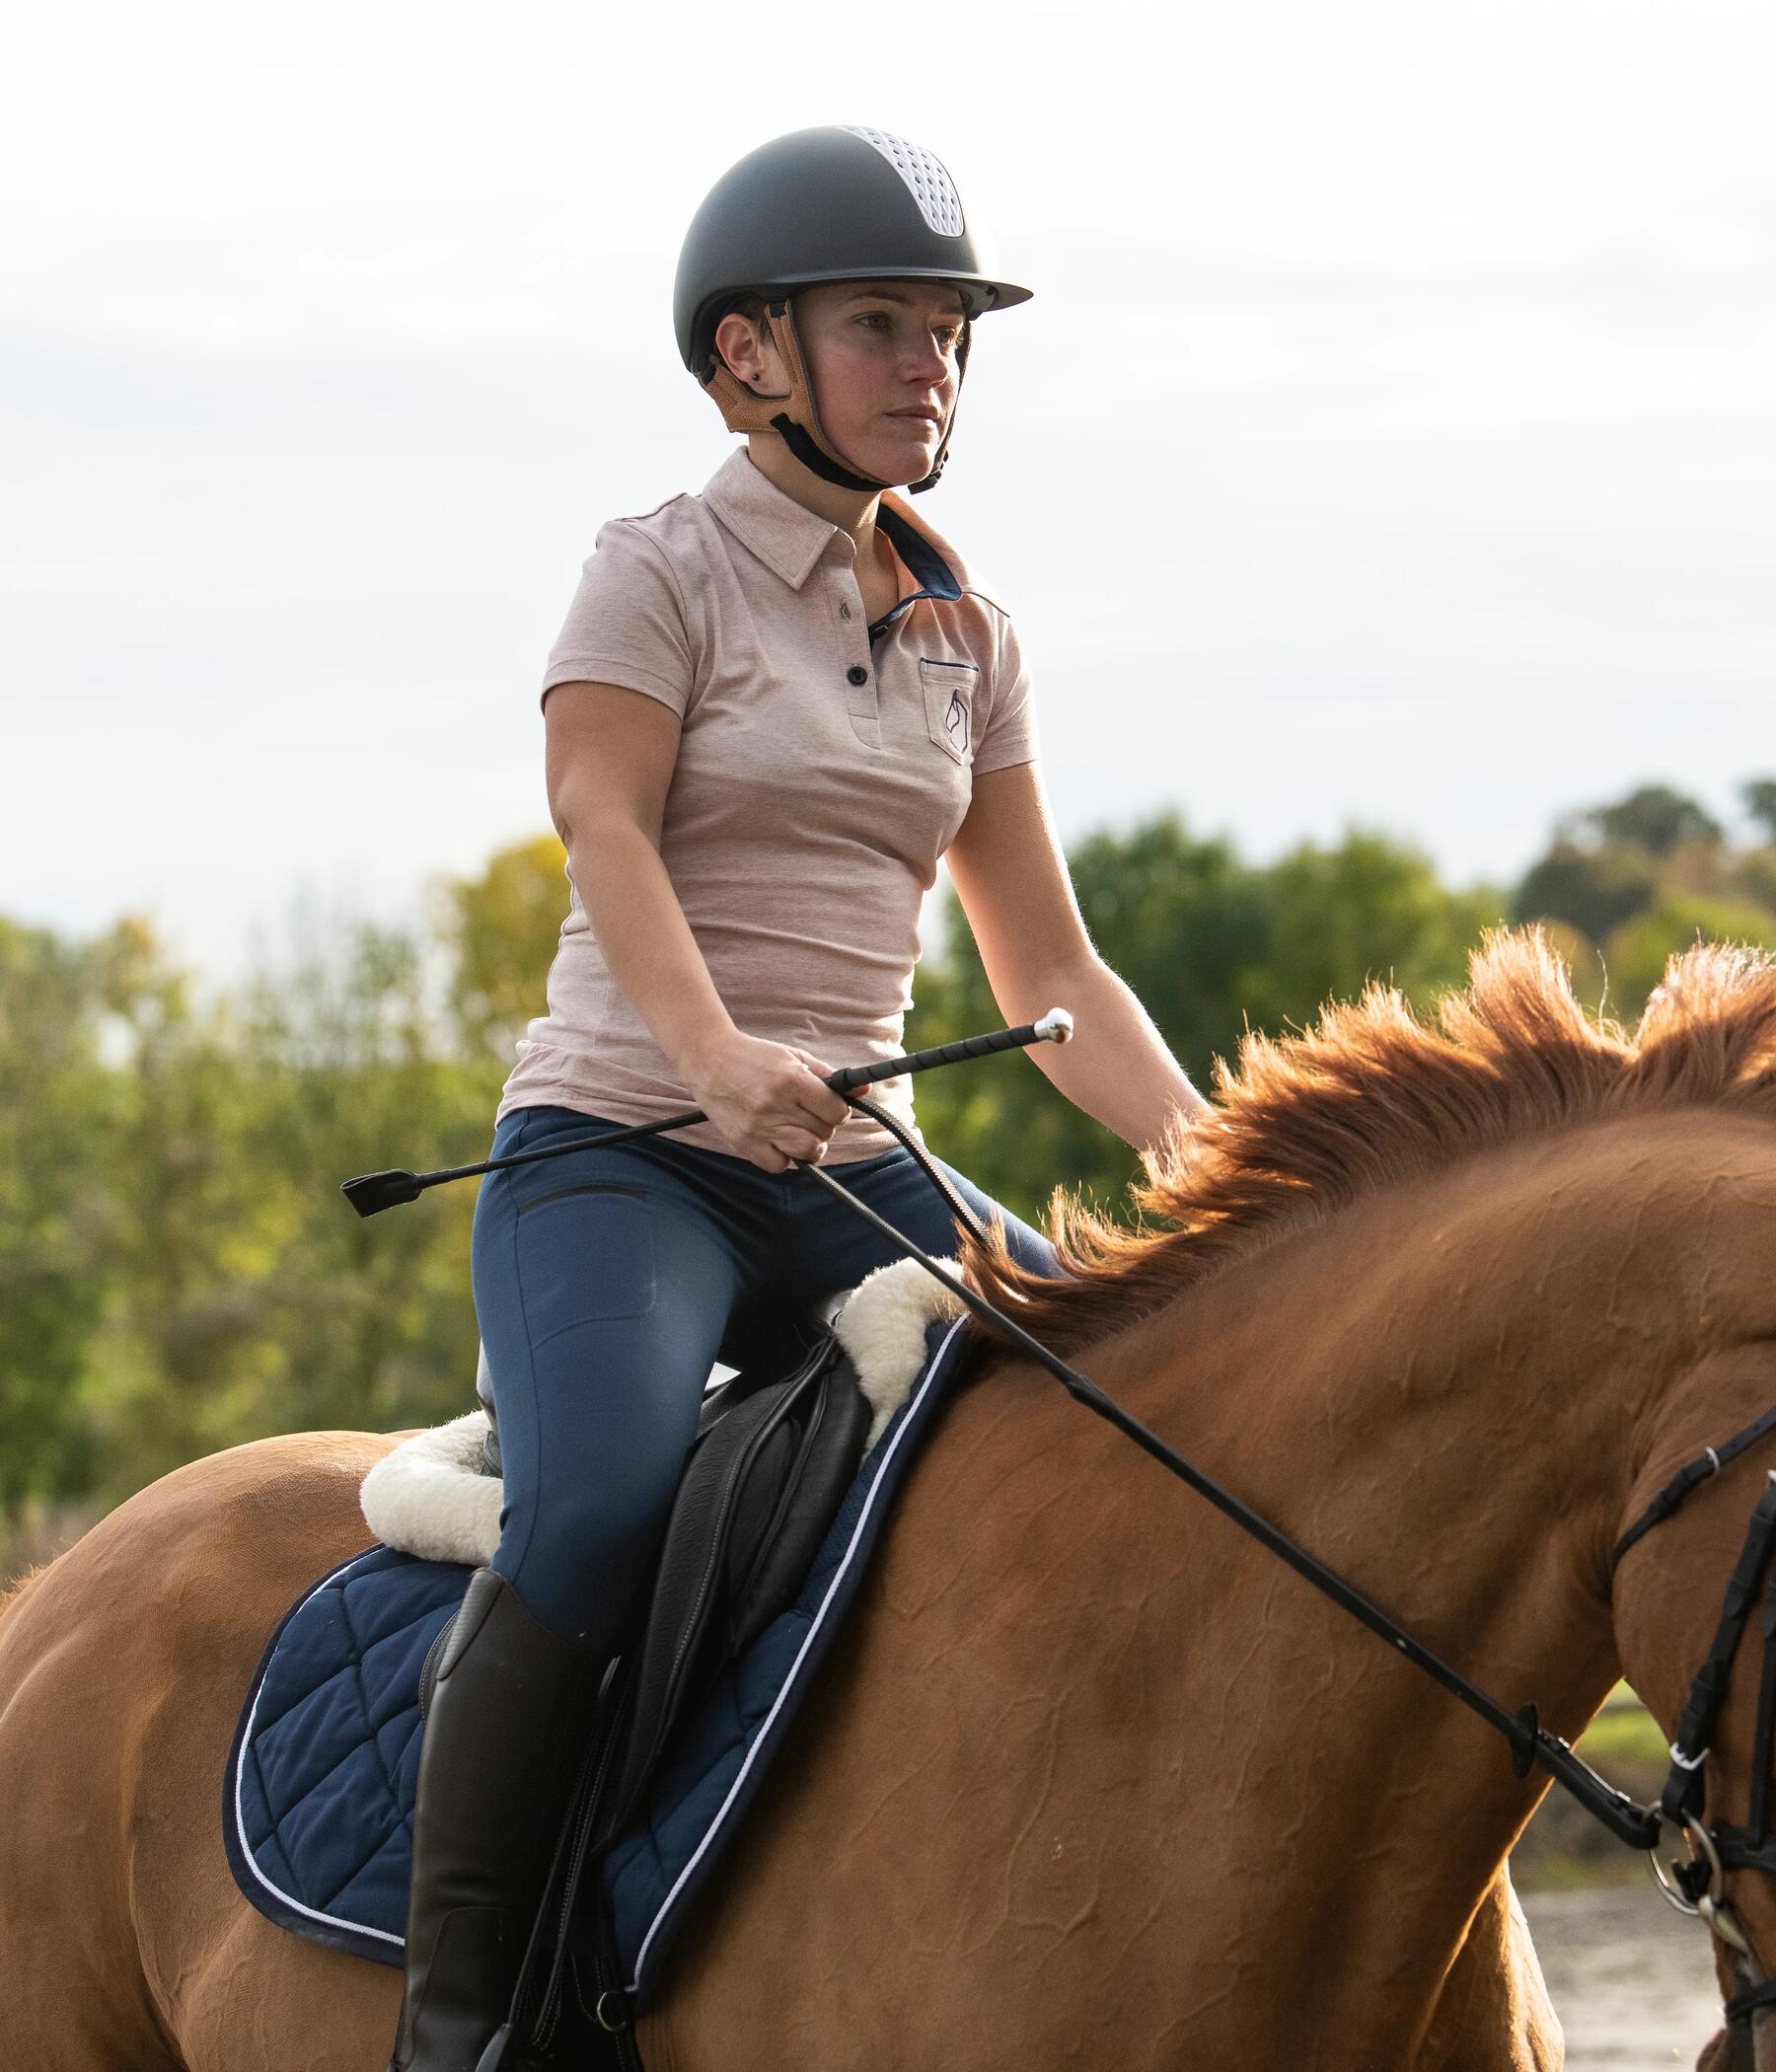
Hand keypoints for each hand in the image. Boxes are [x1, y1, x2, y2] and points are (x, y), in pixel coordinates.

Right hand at [682, 1030, 851, 1172]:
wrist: (708, 1059)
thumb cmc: (755, 1058)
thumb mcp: (795, 1057)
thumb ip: (829, 1076)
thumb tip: (864, 1091)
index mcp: (792, 1080)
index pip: (837, 1112)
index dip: (838, 1110)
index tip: (828, 1106)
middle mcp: (776, 1105)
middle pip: (824, 1133)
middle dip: (823, 1125)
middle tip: (809, 1114)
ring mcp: (759, 1126)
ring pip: (807, 1152)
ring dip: (810, 1145)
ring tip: (799, 1131)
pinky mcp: (744, 1143)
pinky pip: (779, 1166)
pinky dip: (784, 1157)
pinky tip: (778, 1140)